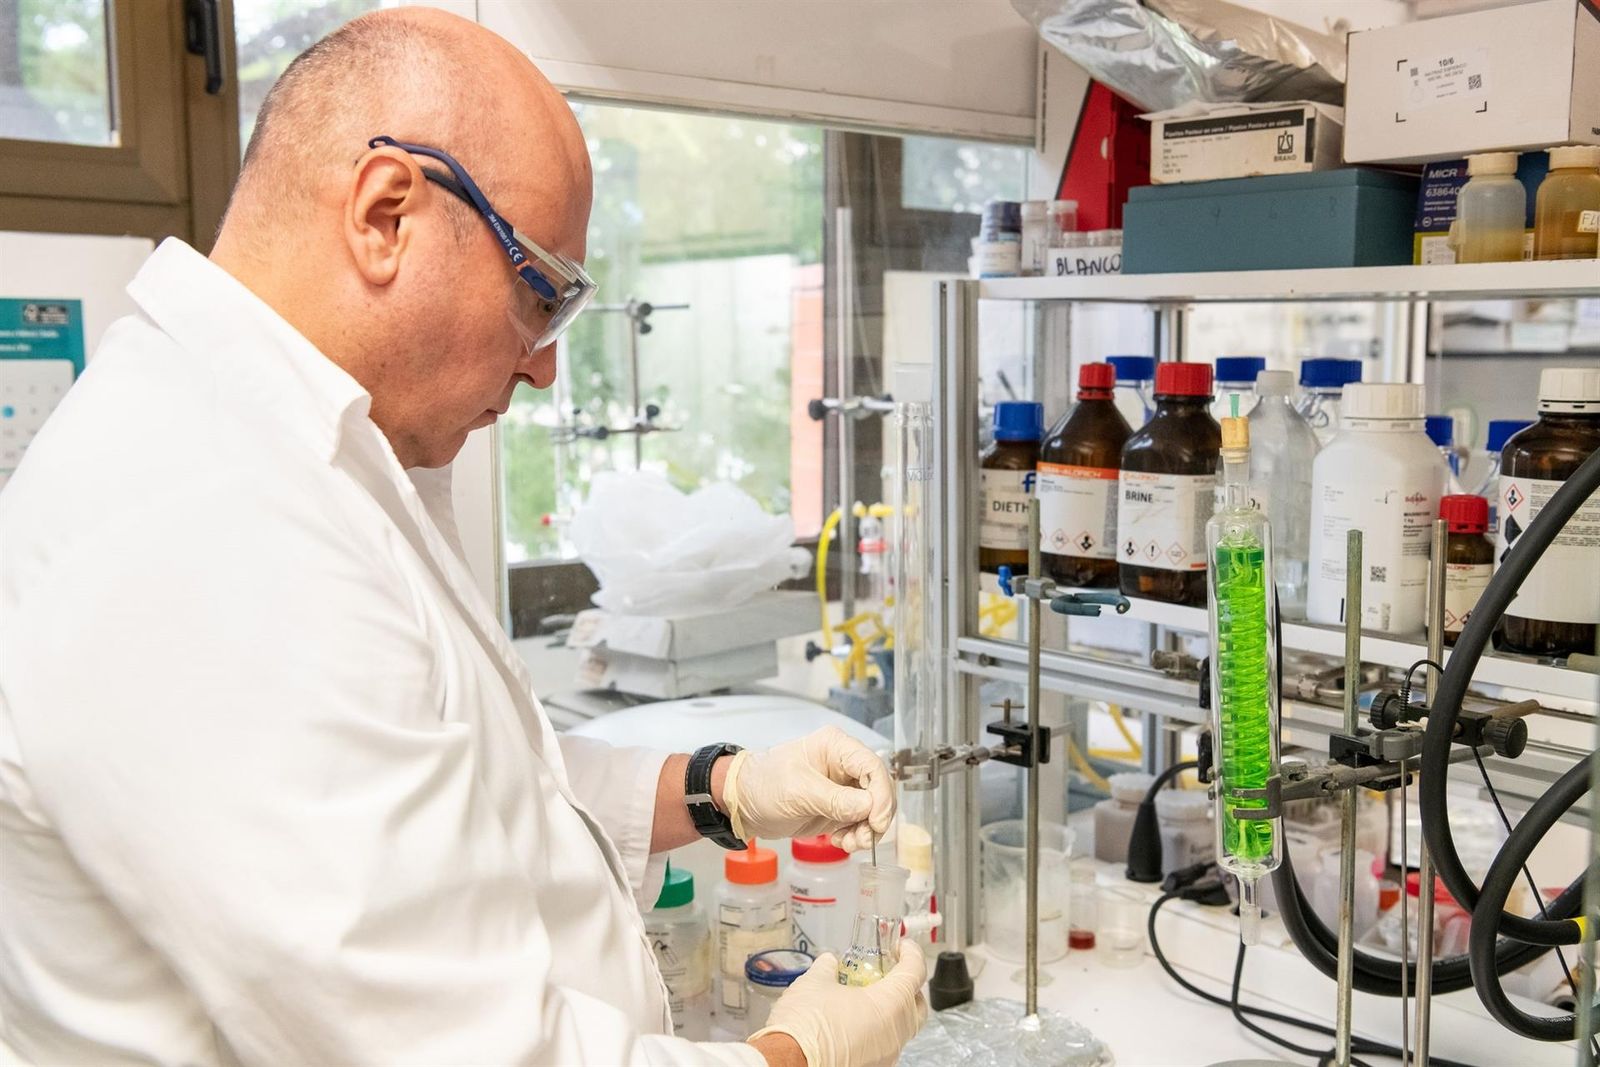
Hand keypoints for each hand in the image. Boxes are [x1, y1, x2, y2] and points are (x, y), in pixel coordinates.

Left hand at [721, 726, 893, 850]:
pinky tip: (840, 841)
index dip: (881, 794)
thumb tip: (869, 807)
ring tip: (848, 843)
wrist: (743, 804)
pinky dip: (856, 835)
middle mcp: (844, 764)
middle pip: (878, 789)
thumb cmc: (763, 785)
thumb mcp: (798, 792)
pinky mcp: (839, 807)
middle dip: (875, 817)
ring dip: (866, 830)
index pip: (872, 765)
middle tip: (863, 838)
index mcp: (836, 747)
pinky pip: (860, 822)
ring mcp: (843, 787)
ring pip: (872, 809)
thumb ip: (836, 800)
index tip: (877, 820)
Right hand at [748, 941, 927, 1066]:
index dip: (911, 953)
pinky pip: (885, 1044)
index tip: (902, 945)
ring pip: (902, 1028)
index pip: (915, 972)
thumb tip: (829, 962)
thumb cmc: (806, 1024)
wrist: (789, 1064)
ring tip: (868, 997)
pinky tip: (856, 1022)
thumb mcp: (814, 983)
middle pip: (917, 1004)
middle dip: (908, 986)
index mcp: (891, 1004)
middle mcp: (897, 1032)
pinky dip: (878, 1030)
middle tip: (890, 972)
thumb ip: (827, 968)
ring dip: (892, 1010)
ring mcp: (888, 1054)